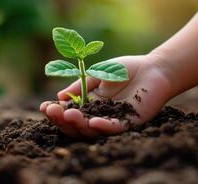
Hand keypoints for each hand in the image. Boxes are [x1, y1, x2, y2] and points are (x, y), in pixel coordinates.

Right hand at [40, 54, 171, 138]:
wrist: (152, 68)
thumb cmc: (124, 69)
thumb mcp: (96, 75)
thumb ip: (79, 86)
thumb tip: (58, 97)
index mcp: (91, 105)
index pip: (70, 112)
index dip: (57, 112)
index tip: (45, 107)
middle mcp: (100, 115)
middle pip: (78, 125)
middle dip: (63, 120)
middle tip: (53, 112)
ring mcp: (114, 120)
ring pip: (93, 130)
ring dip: (79, 125)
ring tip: (68, 115)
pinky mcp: (131, 122)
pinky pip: (115, 128)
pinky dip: (104, 126)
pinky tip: (93, 122)